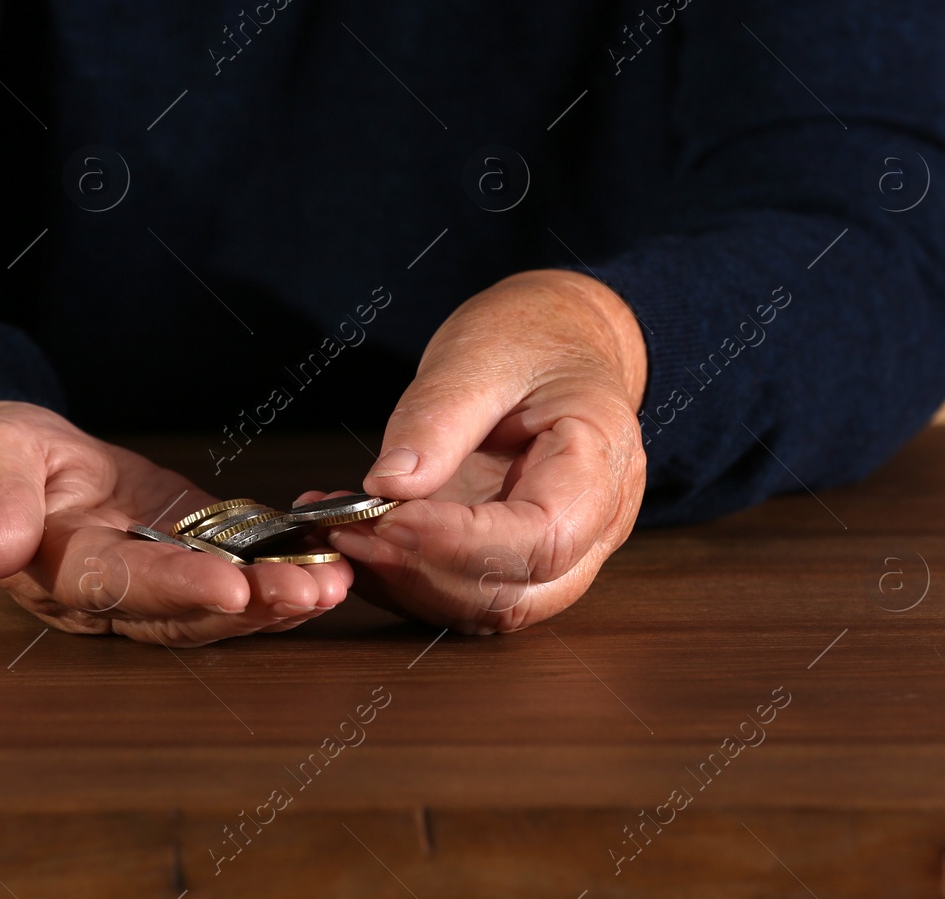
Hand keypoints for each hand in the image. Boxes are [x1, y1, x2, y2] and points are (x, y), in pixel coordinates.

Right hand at [0, 401, 351, 645]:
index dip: (178, 590)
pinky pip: (236, 566)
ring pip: (220, 601)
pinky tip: (328, 560)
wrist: (4, 463)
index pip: (122, 588)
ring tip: (335, 583)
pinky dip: (280, 566)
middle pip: (187, 611)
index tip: (232, 586)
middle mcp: (114, 593)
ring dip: (279, 597)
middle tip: (316, 590)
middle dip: (254, 605)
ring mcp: (154, 575)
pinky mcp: (185, 548)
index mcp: (61, 573)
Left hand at [323, 270, 646, 632]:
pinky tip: (359, 541)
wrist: (559, 338)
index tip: (388, 519)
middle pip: (517, 590)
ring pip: (489, 606)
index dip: (461, 543)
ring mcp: (561, 550)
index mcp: (601, 460)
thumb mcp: (479, 354)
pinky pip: (467, 592)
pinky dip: (406, 579)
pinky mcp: (515, 557)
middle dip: (423, 572)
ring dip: (408, 584)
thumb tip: (387, 485)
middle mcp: (595, 523)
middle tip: (348, 529)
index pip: (543, 537)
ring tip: (343, 532)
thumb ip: (436, 419)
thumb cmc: (532, 337)